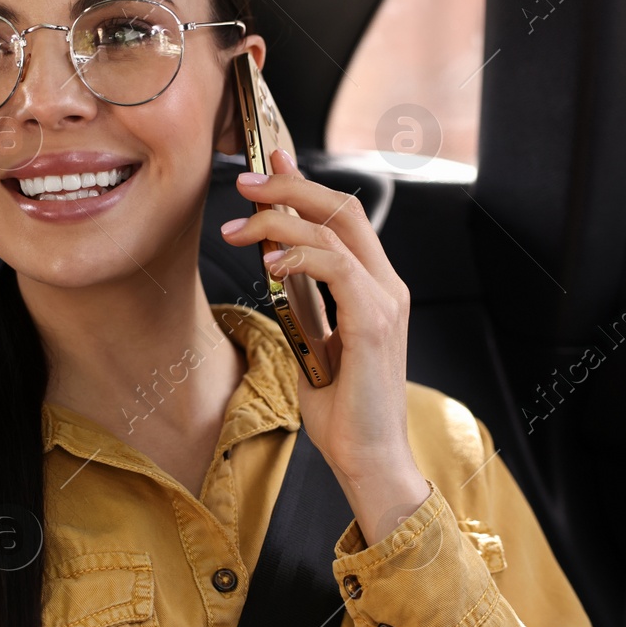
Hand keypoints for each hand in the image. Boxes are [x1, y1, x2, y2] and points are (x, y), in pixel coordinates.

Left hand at [219, 147, 428, 545]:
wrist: (369, 459)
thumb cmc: (341, 411)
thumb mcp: (314, 342)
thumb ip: (306, 303)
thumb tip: (278, 266)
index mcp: (376, 288)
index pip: (343, 217)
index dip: (303, 185)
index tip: (265, 167)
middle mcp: (388, 286)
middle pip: (343, 207)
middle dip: (288, 185)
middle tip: (243, 182)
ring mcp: (386, 301)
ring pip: (336, 228)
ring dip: (279, 218)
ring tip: (237, 228)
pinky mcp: (376, 321)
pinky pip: (336, 266)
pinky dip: (298, 256)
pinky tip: (268, 263)